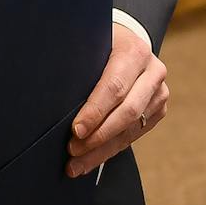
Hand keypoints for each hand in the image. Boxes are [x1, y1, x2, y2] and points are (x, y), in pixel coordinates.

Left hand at [67, 24, 169, 176]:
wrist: (128, 40)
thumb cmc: (98, 40)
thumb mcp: (88, 39)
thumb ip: (77, 58)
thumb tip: (46, 82)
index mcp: (134, 52)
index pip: (114, 87)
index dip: (95, 111)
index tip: (75, 130)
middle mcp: (153, 73)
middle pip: (127, 112)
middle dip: (98, 135)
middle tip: (72, 150)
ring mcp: (158, 94)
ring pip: (130, 129)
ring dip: (101, 150)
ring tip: (75, 164)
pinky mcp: (157, 110)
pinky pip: (133, 135)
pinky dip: (110, 149)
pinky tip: (90, 160)